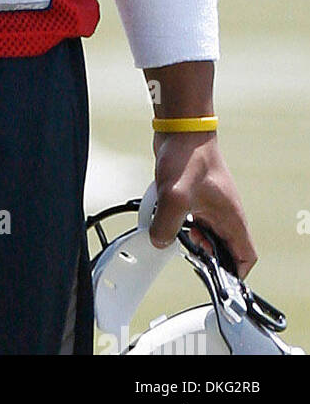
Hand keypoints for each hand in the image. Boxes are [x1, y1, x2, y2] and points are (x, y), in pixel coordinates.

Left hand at [149, 132, 256, 277]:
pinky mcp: (195, 193)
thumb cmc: (187, 156)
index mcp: (231, 217)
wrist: (180, 128)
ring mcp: (210, 202)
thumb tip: (159, 241)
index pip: (245, 256)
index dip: (233, 271)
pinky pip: (190, 216)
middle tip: (187, 250)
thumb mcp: (174, 196)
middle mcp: (225, 212)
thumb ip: (166, 225)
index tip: (214, 275)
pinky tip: (163, 215)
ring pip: (204, 232)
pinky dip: (178, 220)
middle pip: (223, 247)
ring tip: (173, 232)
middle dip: (205, 254)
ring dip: (189, 237)